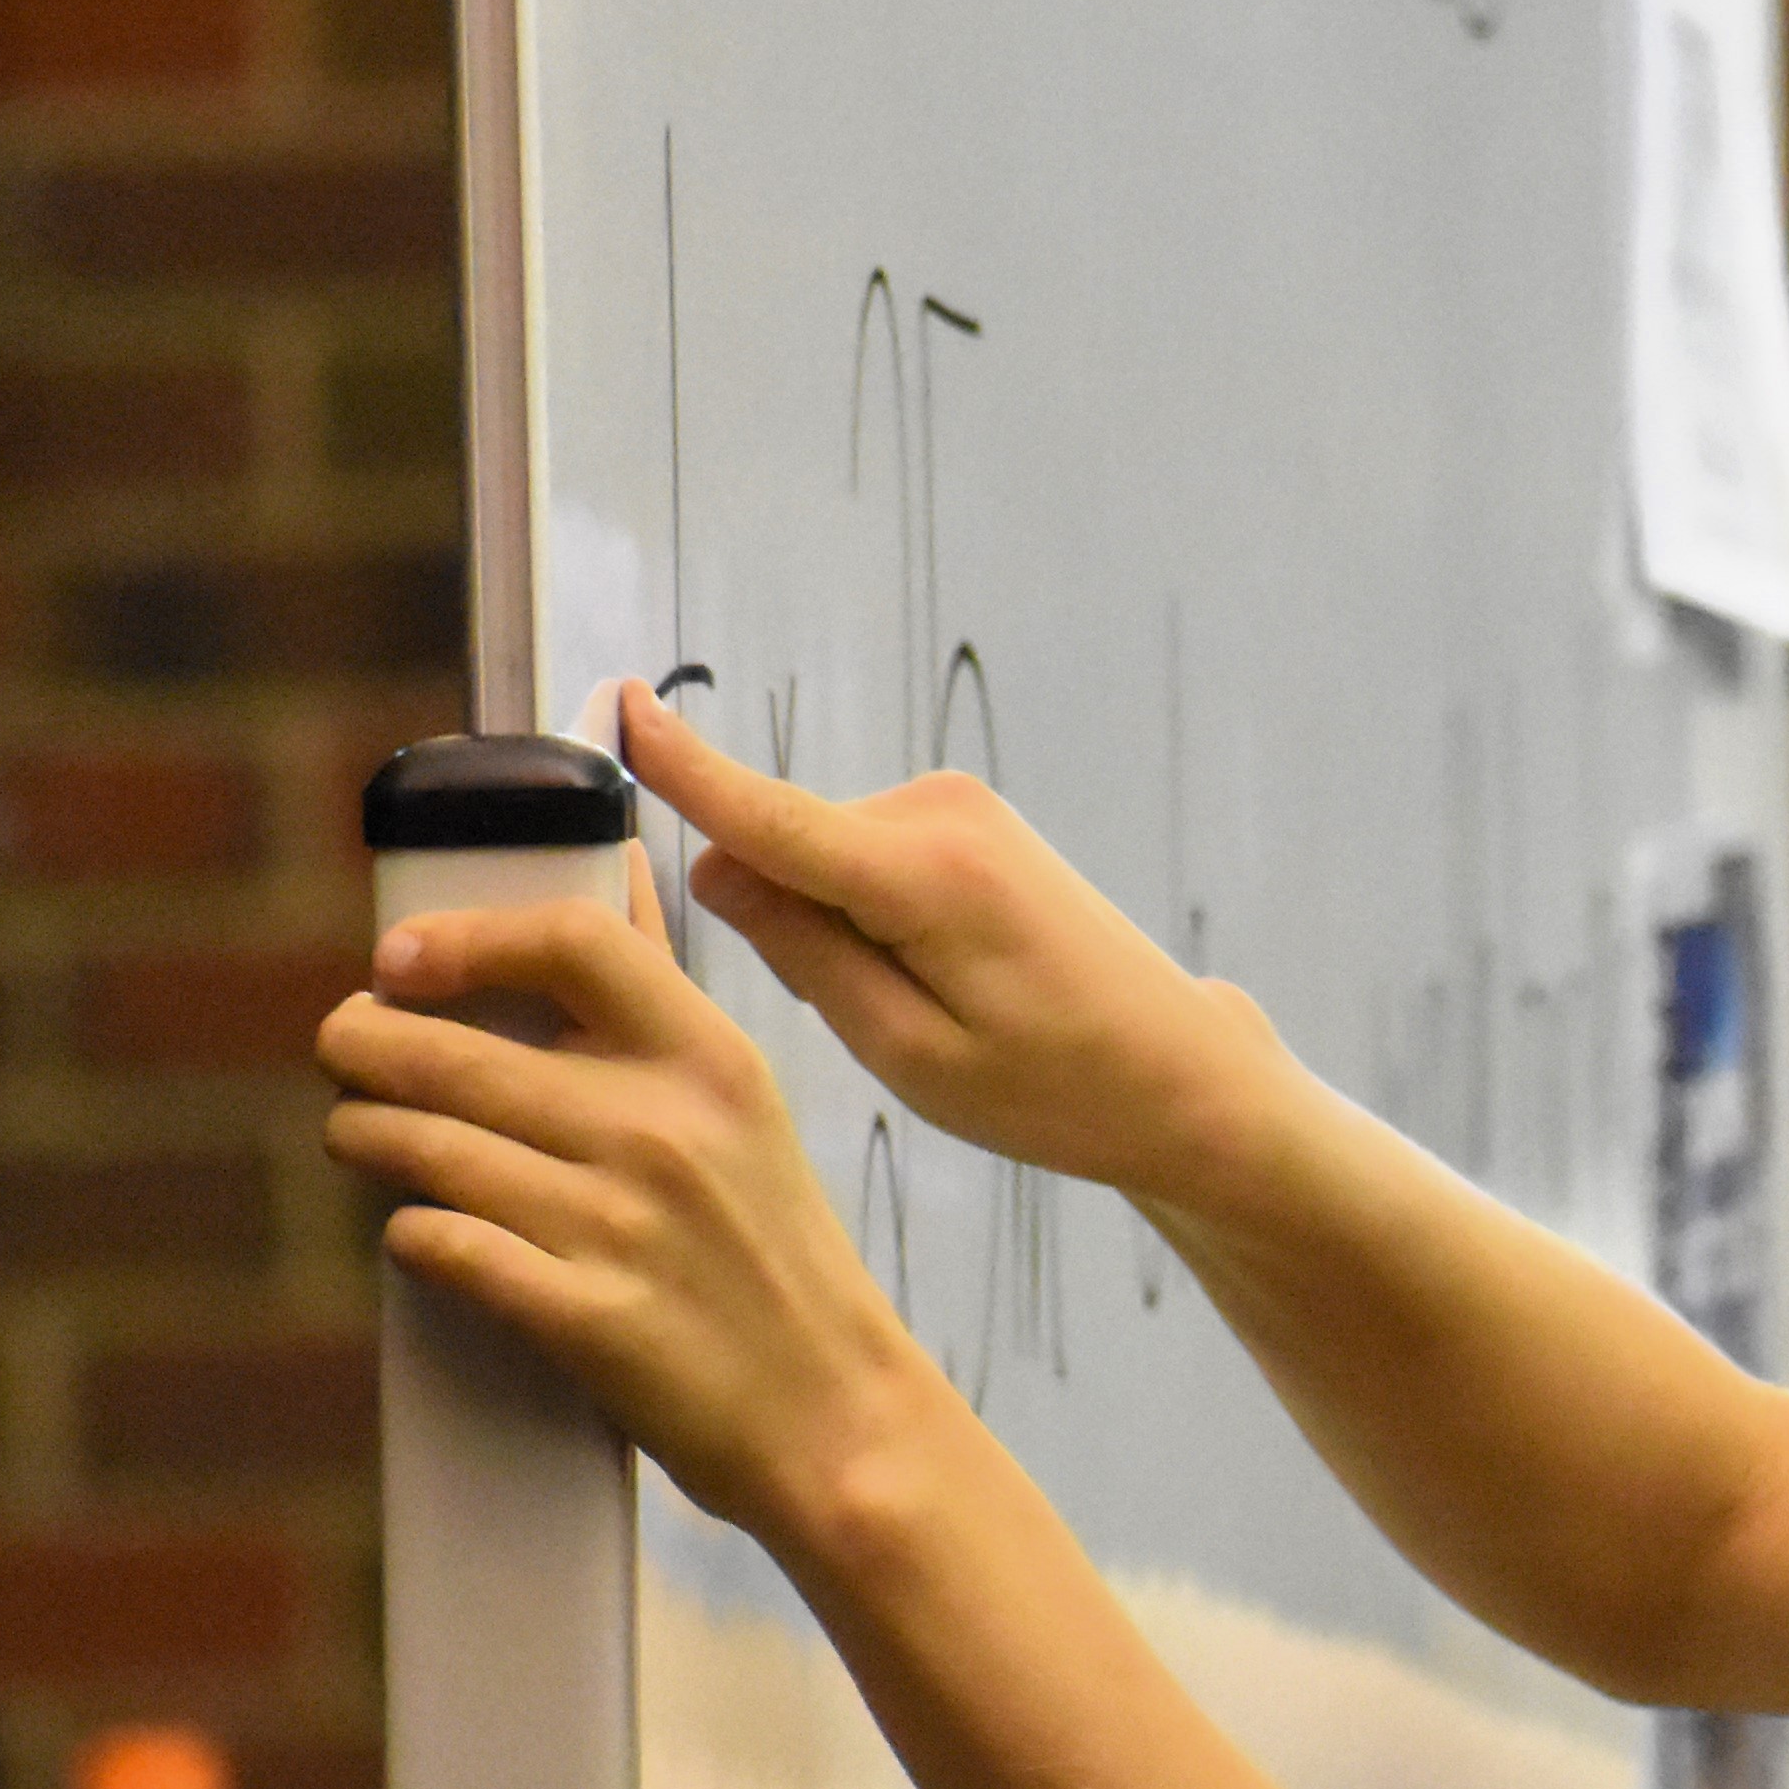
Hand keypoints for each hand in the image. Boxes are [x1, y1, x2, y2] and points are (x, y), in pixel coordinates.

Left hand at [320, 873, 961, 1550]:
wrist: (833, 1415)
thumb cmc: (777, 1254)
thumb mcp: (745, 1106)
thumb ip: (663, 991)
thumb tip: (614, 859)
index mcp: (710, 1061)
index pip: (571, 941)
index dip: (464, 937)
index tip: (399, 956)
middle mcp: (663, 1131)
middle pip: (460, 1052)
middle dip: (366, 1044)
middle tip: (341, 1047)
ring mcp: (620, 1226)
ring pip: (429, 1148)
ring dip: (366, 1134)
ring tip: (355, 1131)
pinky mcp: (583, 1317)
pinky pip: (443, 1246)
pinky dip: (408, 1234)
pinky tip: (410, 1230)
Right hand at [612, 679, 1268, 1207]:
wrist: (1176, 1069)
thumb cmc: (1053, 1087)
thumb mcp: (910, 1053)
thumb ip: (804, 954)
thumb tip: (714, 865)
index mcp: (926, 874)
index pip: (767, 813)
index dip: (682, 766)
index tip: (613, 701)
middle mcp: (937, 810)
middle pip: (782, 851)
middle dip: (788, 930)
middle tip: (885, 1024)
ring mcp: (954, 805)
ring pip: (817, 860)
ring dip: (832, 930)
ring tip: (933, 1010)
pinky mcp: (961, 817)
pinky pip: (859, 859)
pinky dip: (864, 915)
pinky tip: (939, 980)